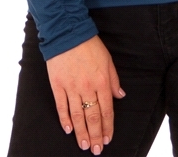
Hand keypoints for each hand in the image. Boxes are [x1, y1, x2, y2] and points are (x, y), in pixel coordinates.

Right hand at [46, 34, 125, 153]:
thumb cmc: (90, 45)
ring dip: (81, 132)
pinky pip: (61, 106)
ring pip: (77, 116)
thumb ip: (114, 80)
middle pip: (92, 117)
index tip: (108, 139)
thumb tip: (120, 96)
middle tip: (96, 150)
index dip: (107, 127)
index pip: (107, 110)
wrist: (68, 32)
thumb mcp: (108, 60)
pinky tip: (68, 130)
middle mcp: (87, 87)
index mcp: (102, 81)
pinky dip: (64, 119)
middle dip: (95, 135)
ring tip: (84, 145)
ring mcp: (71, 87)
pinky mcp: (57, 85)